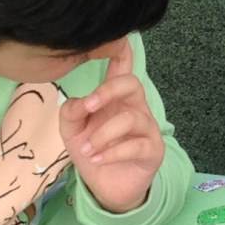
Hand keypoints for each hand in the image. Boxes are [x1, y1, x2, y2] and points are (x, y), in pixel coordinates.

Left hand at [60, 40, 164, 213]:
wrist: (106, 186)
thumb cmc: (93, 150)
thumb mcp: (72, 130)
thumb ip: (72, 112)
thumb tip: (81, 102)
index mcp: (116, 98)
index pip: (123, 67)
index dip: (120, 50)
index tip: (118, 37)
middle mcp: (135, 107)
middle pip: (131, 84)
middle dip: (108, 91)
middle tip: (88, 107)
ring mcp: (147, 128)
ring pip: (129, 119)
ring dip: (102, 135)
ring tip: (87, 150)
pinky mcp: (152, 150)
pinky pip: (136, 145)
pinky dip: (112, 152)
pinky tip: (97, 159)